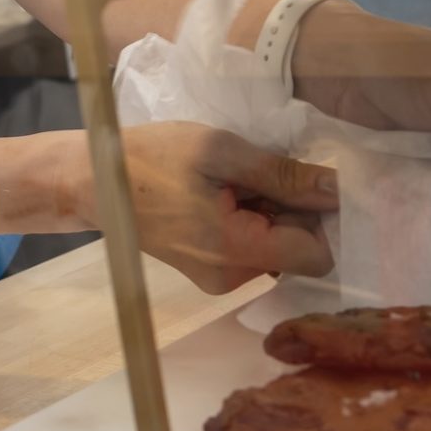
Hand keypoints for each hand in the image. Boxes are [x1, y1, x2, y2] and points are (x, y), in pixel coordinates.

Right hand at [41, 123, 337, 293]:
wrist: (91, 180)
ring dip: (268, 210)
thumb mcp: (219, 152)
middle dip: (290, 209)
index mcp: (237, 252)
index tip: (305, 181)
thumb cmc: (149, 158)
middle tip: (252, 172)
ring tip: (229, 179)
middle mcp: (233, 279)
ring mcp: (219, 279)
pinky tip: (219, 192)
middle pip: (297, 250)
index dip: (324, 219)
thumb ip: (283, 175)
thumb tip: (339, 190)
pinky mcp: (208, 271)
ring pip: (275, 246)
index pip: (319, 256)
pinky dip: (248, 218)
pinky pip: (251, 246)